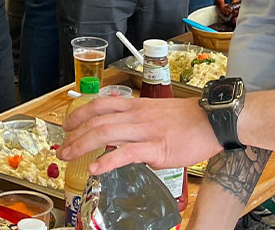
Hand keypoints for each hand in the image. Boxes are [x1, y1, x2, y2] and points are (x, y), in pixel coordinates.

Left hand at [58, 95, 221, 176]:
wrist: (213, 120)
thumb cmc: (188, 119)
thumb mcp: (156, 113)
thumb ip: (138, 121)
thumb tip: (124, 135)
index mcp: (136, 106)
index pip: (100, 104)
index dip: (80, 113)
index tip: (67, 124)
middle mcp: (136, 116)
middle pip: (97, 121)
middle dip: (74, 135)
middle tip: (62, 148)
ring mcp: (145, 131)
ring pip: (105, 133)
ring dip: (82, 145)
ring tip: (68, 156)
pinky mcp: (156, 148)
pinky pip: (127, 153)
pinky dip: (108, 161)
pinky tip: (96, 168)